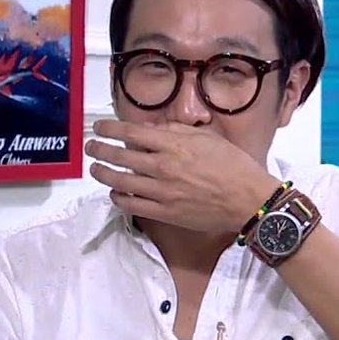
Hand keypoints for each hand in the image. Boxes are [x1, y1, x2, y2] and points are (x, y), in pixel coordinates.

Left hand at [86, 118, 282, 232]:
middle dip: (99, 150)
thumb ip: (178, 132)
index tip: (100, 127)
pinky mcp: (164, 212)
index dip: (110, 129)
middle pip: (119, 157)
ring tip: (95, 169)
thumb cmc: (233, 166)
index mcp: (174, 145)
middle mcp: (163, 167)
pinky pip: (131, 205)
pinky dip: (118, 198)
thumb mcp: (207, 138)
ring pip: (119, 182)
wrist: (248, 199)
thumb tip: (154, 128)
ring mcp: (161, 191)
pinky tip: (115, 192)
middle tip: (90, 148)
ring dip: (102, 174)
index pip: (131, 133)